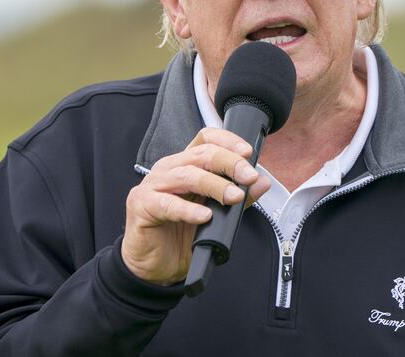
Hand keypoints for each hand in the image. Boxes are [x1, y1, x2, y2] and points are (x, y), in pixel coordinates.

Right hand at [121, 127, 270, 284]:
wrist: (154, 266)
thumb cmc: (180, 235)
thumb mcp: (216, 215)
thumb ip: (239, 197)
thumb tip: (262, 183)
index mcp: (185, 165)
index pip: (206, 139)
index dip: (227, 141)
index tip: (247, 153)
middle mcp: (169, 169)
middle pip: (201, 154)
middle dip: (229, 163)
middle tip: (248, 177)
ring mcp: (153, 186)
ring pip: (187, 175)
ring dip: (215, 185)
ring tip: (233, 197)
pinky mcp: (142, 206)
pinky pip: (167, 204)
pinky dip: (188, 210)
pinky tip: (204, 216)